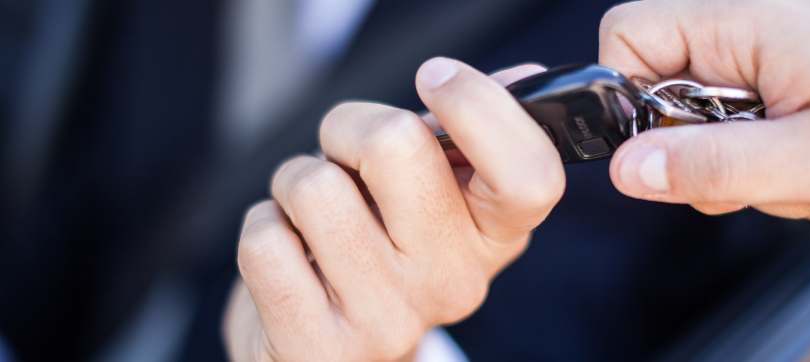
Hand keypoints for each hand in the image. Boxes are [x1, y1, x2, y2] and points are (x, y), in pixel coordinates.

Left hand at [222, 59, 564, 360]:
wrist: (330, 344)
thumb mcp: (436, 197)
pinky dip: (264, 227)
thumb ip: (465, 138)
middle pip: (396, 141)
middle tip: (347, 160)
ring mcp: (387, 320)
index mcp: (493, 237)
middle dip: (348, 128)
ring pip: (314, 186)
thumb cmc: (379, 248)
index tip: (436, 78)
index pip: (529, 176)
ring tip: (315, 218)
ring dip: (296, 183)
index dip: (480, 108)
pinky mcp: (317, 347)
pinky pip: (265, 240)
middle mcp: (453, 283)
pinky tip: (290, 254)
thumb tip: (518, 82)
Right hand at [599, 0, 809, 220]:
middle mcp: (748, 25)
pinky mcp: (780, 75)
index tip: (667, 145)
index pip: (628, 34)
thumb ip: (712, 164)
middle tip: (752, 170)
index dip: (628, 95)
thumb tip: (629, 169)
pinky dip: (759, 156)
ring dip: (733, 160)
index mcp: (746, 20)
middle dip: (693, 146)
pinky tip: (805, 162)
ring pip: (695, 112)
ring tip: (795, 168)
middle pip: (657, 81)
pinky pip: (732, 121)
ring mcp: (765, 51)